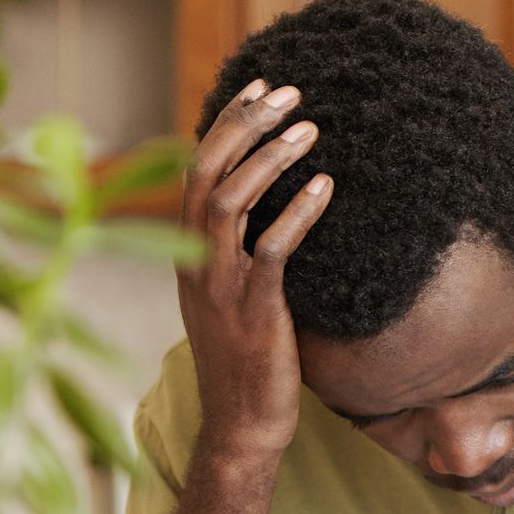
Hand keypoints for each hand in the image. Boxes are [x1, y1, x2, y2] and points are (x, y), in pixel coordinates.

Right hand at [178, 78, 332, 466]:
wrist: (242, 425)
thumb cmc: (247, 360)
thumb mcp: (232, 295)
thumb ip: (240, 251)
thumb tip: (270, 206)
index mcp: (187, 252)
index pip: (197, 169)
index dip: (226, 124)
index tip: (259, 88)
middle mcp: (195, 261)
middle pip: (207, 172)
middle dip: (246, 125)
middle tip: (289, 91)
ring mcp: (220, 286)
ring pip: (232, 202)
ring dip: (270, 159)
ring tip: (310, 129)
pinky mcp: (253, 310)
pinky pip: (272, 250)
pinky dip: (297, 213)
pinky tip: (325, 187)